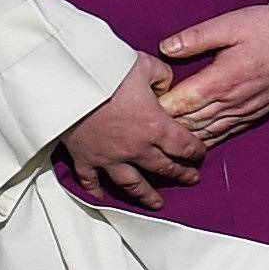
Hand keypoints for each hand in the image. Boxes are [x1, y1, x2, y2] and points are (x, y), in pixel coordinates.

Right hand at [62, 53, 207, 208]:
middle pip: (164, 167)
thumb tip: (166, 84)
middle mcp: (135, 147)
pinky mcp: (85, 158)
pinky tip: (102, 198)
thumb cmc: (107, 71)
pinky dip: (97, 191)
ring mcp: (109, 156)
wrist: (68, 83)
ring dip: (146, 195)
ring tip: (157, 204)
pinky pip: (91, 180)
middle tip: (191, 180)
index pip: (184, 145)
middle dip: (181, 175)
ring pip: (132, 183)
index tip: (200, 155)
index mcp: (155, 126)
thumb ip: (162, 76)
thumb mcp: (146, 65)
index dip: (196, 152)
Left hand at [156, 6, 268, 146]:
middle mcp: (232, 101)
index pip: (180, 103)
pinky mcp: (256, 113)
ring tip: (161, 141)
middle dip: (165, 128)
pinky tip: (194, 143)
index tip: (138, 107)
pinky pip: (226, 134)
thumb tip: (165, 47)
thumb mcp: (231, 24)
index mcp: (222, 79)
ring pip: (206, 134)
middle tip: (142, 128)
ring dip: (184, 139)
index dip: (157, 108)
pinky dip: (207, 140)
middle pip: (189, 123)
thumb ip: (196, 37)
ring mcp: (245, 110)